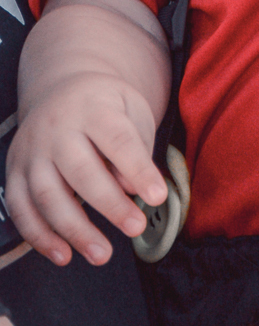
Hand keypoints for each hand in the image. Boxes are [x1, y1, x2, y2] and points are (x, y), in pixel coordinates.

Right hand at [6, 71, 167, 266]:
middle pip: (80, 169)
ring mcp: (32, 150)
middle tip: (135, 227)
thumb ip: (137, 146)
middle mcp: (57, 127)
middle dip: (109, 204)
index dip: (138, 169)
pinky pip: (20, 208)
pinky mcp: (15, 171)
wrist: (63, 89)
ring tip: (103, 254)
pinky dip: (39, 236)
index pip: (117, 139)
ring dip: (74, 230)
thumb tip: (131, 189)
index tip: (157, 196)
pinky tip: (64, 254)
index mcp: (93, 107)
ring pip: (47, 193)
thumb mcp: (132, 109)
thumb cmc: (106, 106)